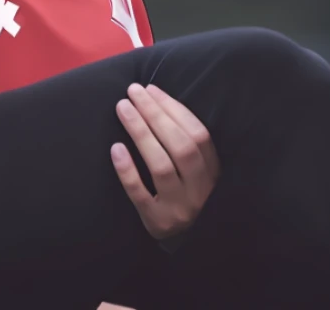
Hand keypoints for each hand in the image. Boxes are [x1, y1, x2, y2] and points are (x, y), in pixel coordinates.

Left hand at [111, 83, 218, 240]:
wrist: (186, 241)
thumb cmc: (186, 193)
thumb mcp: (196, 171)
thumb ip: (184, 142)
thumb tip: (155, 97)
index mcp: (213, 173)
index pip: (199, 134)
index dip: (174, 109)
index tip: (151, 89)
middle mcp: (200, 190)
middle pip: (180, 147)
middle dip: (155, 114)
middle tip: (132, 92)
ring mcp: (180, 208)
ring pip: (161, 167)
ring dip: (140, 133)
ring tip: (122, 108)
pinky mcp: (157, 222)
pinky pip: (140, 195)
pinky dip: (128, 170)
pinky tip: (115, 148)